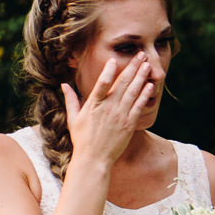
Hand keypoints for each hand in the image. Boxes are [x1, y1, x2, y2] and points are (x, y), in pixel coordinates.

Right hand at [62, 56, 155, 170]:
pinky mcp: (129, 124)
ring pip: (133, 92)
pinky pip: (139, 106)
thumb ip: (70, 100)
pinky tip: (150, 85)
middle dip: (132, 67)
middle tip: (140, 54)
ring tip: (147, 65)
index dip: (109, 70)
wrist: (94, 159)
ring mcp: (120, 116)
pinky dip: (145, 95)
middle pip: (122, 83)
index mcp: (93, 105)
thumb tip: (63, 84)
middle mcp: (108, 108)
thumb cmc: (82, 139)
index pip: (101, 83)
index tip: (114, 59)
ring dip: (141, 77)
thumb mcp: (73, 118)